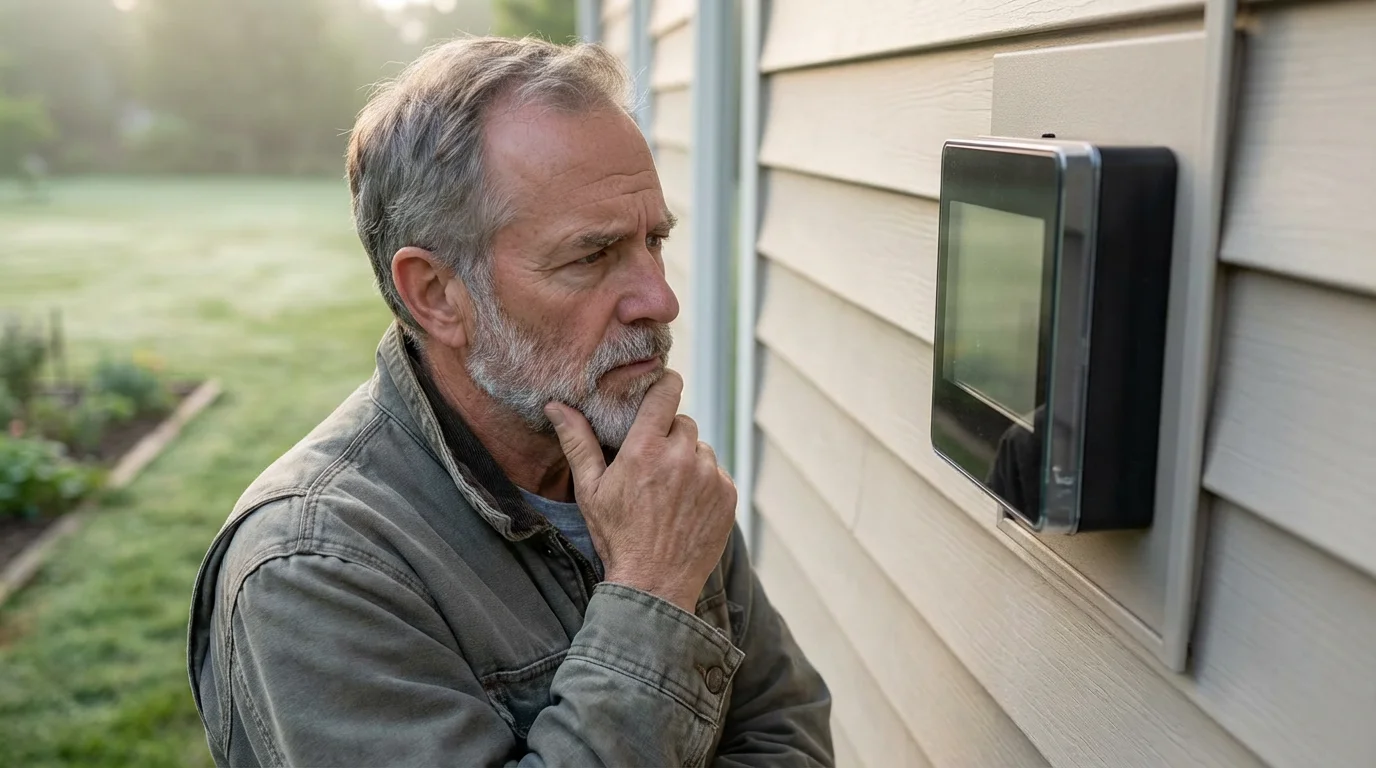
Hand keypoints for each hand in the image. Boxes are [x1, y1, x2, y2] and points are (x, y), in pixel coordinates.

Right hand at [545, 370, 736, 613]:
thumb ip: (578, 442)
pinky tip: (685, 507)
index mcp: (646, 449)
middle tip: (652, 465)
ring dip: (689, 461)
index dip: (664, 384)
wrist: (654, 586)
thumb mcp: (590, 490)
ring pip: (701, 449)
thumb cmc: (617, 537)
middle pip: (683, 423)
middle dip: (669, 436)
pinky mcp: (727, 496)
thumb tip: (557, 406)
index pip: (666, 392)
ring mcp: (710, 477)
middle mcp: (682, 457)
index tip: (661, 387)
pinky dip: (705, 484)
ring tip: (669, 492)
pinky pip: (718, 474)